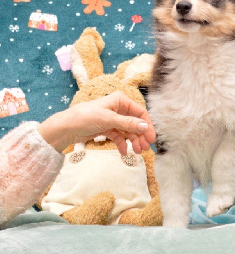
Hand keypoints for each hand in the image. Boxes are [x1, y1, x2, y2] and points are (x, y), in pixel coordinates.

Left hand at [37, 91, 155, 154]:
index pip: (140, 112)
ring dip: (133, 141)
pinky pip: (119, 136)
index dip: (147, 125)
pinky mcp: (107, 128)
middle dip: (141, 135)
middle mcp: (118, 108)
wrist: (65, 128)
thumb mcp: (109, 120)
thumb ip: (128, 123)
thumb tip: (145, 126)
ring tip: (137, 152)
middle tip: (145, 148)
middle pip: (135, 123)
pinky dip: (122, 144)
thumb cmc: (85, 117)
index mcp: (120, 100)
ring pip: (128, 130)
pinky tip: (124, 152)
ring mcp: (113, 119)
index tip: (151, 138)